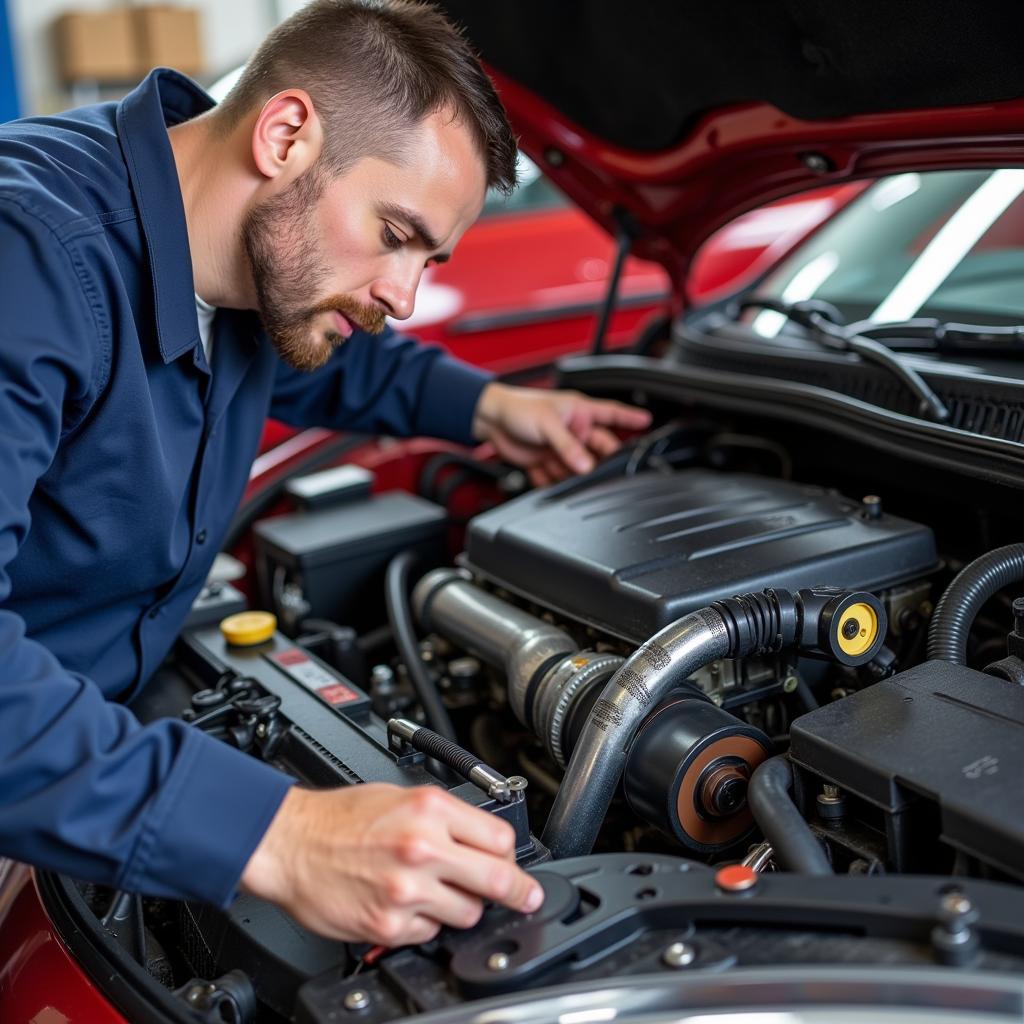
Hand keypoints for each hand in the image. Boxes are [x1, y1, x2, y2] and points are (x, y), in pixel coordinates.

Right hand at [241, 783, 543, 944]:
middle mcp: (423, 848)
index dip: (510, 854)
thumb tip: (485, 840)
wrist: (292, 844)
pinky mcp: (390, 925)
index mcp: (430, 810)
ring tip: (435, 890)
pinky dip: (425, 923)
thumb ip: (446, 817)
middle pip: (498, 880)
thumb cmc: (341, 818)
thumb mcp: (401, 795)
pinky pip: (430, 933)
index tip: (513, 864)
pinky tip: (406, 903)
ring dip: (461, 906)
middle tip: (525, 896)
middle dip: (517, 891)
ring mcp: (408, 890)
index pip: (501, 838)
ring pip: (468, 913)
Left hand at [472, 382, 651, 485]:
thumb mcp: (548, 425)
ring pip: (576, 468)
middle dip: (597, 463)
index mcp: (579, 412)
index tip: (647, 422)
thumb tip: (585, 466)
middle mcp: (573, 430)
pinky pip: (555, 477)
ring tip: (562, 473)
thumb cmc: (518, 408)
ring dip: (571, 475)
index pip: (612, 415)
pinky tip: (543, 475)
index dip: (631, 420)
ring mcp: (560, 447)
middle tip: (596, 473)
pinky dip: (551, 481)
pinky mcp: (546, 461)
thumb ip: (567, 446)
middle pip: (597, 450)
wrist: (490, 419)